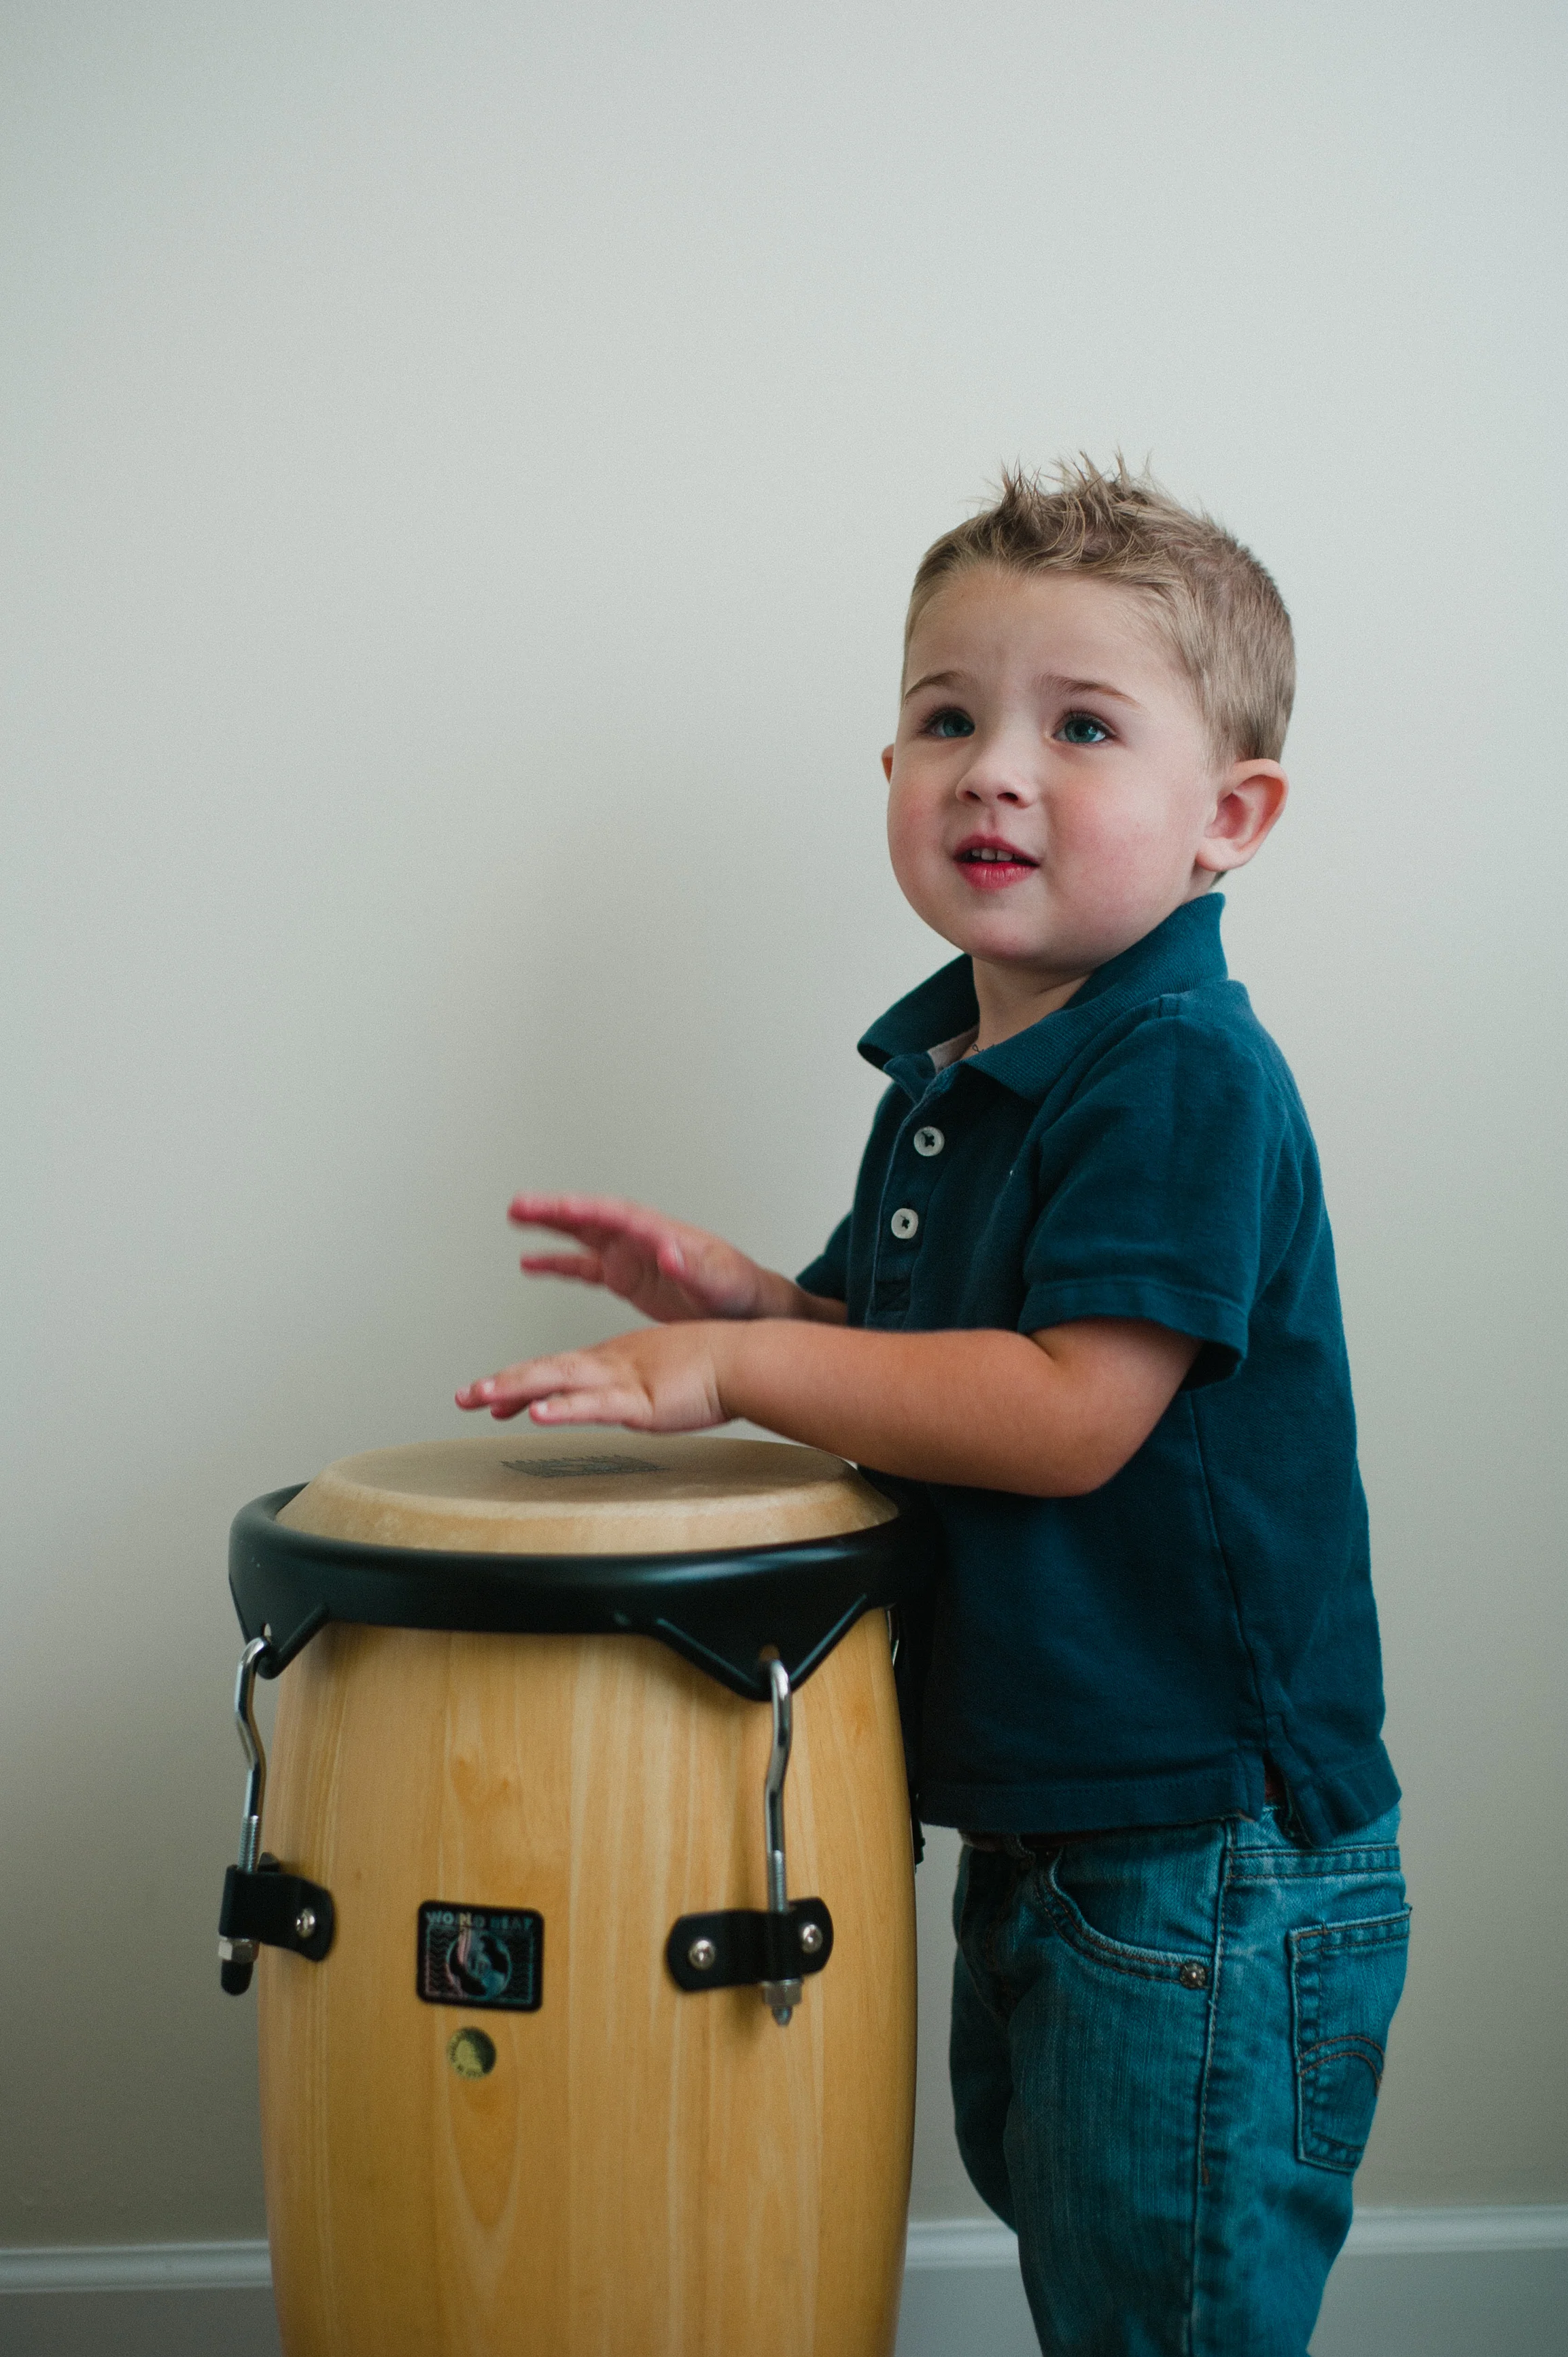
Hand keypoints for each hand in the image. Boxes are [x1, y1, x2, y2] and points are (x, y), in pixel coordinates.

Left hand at [456, 1322, 732, 1430]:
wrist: (743, 1357)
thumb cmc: (713, 1369)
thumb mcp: (663, 1381)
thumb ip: (639, 1393)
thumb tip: (627, 1406)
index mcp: (615, 1359)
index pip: (557, 1371)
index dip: (520, 1383)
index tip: (491, 1395)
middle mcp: (610, 1364)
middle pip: (545, 1370)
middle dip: (501, 1384)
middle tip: (464, 1396)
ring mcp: (622, 1380)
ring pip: (557, 1382)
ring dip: (515, 1389)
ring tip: (481, 1399)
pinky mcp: (639, 1399)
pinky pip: (594, 1404)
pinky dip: (563, 1407)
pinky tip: (537, 1412)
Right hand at [506, 1193, 795, 1324]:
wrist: (750, 1310)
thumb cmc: (741, 1292)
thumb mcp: (722, 1281)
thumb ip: (695, 1266)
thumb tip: (669, 1250)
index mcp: (661, 1234)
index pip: (616, 1215)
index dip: (584, 1209)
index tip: (556, 1206)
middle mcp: (641, 1239)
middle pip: (591, 1217)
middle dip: (555, 1211)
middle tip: (519, 1204)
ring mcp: (631, 1257)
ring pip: (582, 1237)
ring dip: (550, 1229)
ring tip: (515, 1219)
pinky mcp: (627, 1277)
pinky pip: (584, 1268)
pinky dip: (558, 1265)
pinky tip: (530, 1262)